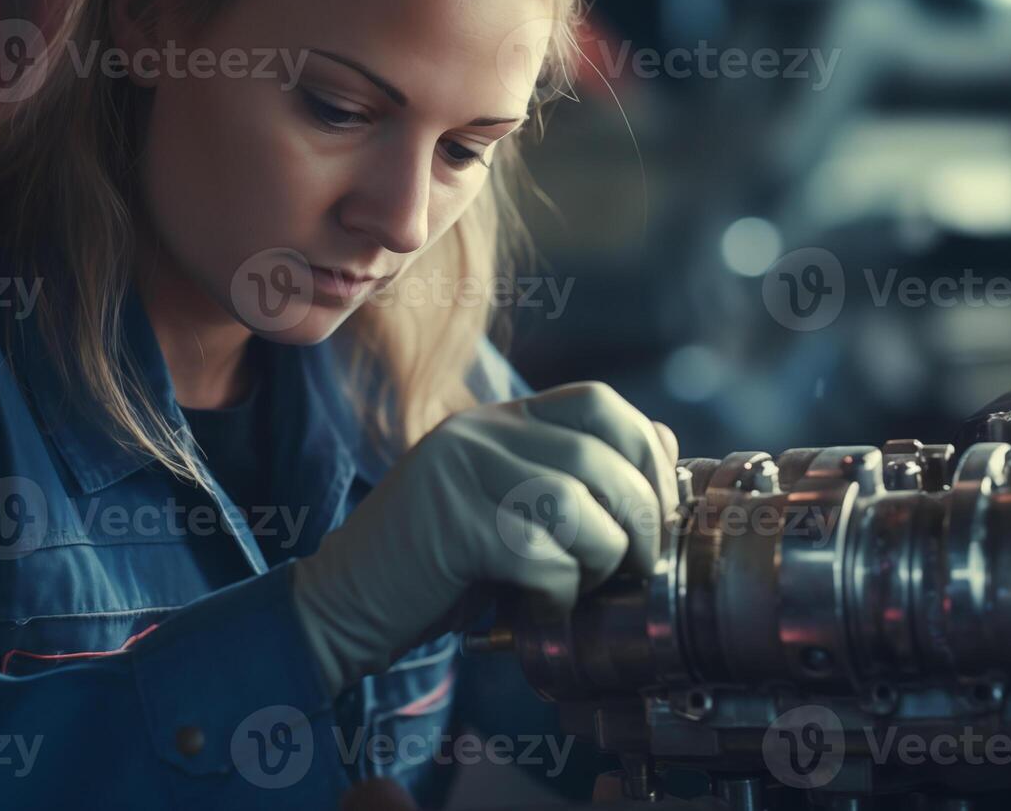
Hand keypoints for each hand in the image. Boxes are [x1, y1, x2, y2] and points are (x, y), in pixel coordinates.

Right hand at [291, 381, 680, 696]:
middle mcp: (479, 434)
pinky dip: (558, 592)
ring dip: (601, 559)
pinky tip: (539, 609)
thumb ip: (574, 474)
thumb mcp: (512, 505)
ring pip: (575, 505)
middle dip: (641, 516)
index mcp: (499, 421)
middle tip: (638, 564)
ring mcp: (459, 474)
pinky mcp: (449, 527)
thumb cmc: (440, 564)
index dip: (647, 451)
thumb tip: (666, 447)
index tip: (662, 504)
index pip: (598, 402)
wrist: (344, 602)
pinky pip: (539, 556)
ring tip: (582, 587)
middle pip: (598, 455)